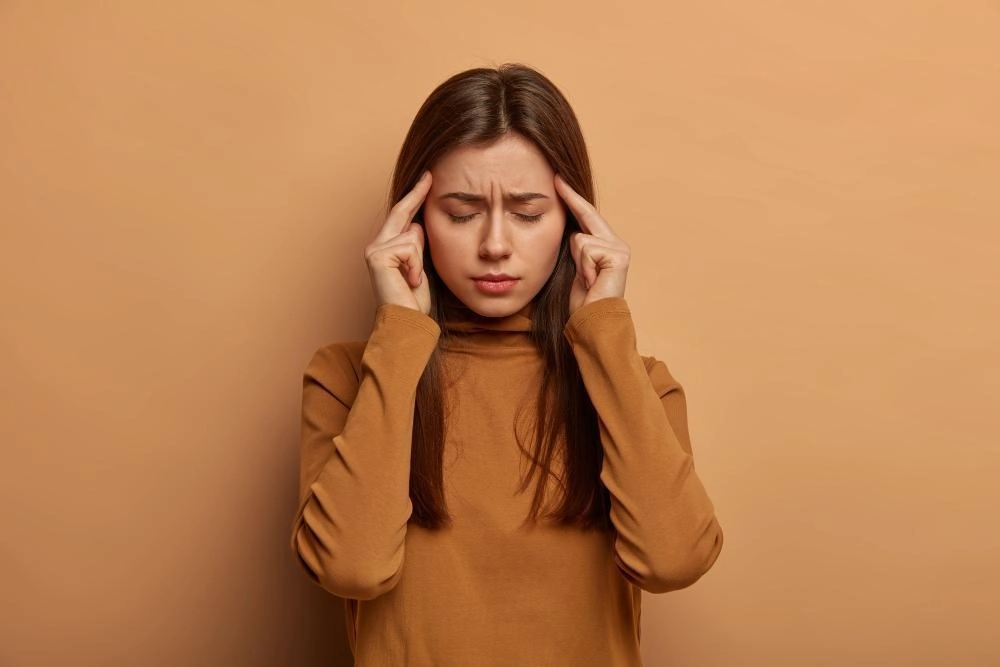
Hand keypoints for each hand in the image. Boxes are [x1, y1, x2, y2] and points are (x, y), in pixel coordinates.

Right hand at [364, 171, 432, 313]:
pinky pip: (410, 247)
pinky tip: (409, 281)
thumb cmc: (413, 300)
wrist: (406, 321)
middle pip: (402, 213)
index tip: (428, 178)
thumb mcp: (419, 265)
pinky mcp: (377, 255)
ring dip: (420, 259)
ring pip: (413, 235)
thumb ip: (416, 245)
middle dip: (417, 194)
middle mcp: (376, 245)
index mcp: (386, 247)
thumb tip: (417, 225)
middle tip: (431, 174)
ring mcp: (374, 249)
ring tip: (413, 279)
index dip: (415, 197)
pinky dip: (416, 265)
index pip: (402, 216)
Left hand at [554, 174, 630, 313]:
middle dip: (571, 199)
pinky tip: (592, 280)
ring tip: (586, 280)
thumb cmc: (581, 301)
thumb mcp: (574, 267)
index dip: (572, 198)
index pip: (586, 217)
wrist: (592, 323)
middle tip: (556, 178)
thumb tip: (568, 228)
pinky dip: (583, 267)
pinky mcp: (618, 256)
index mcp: (606, 246)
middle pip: (585, 218)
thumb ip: (575, 247)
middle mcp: (617, 244)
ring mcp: (619, 249)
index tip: (558, 179)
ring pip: (580, 239)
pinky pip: (586, 248)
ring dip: (576, 262)